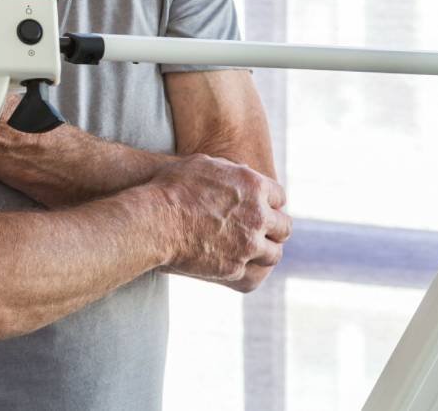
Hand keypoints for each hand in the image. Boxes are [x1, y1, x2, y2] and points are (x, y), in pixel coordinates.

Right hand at [153, 154, 291, 291]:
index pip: (279, 197)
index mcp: (254, 186)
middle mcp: (258, 216)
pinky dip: (244, 269)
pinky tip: (233, 264)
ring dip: (264, 251)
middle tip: (263, 231)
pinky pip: (252, 274)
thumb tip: (242, 171)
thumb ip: (229, 170)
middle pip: (284, 227)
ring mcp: (249, 244)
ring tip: (252, 250)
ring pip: (274, 254)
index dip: (270, 202)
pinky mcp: (235, 268)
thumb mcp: (202, 164)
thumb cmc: (171, 187)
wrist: (154, 220)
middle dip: (274, 229)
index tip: (261, 207)